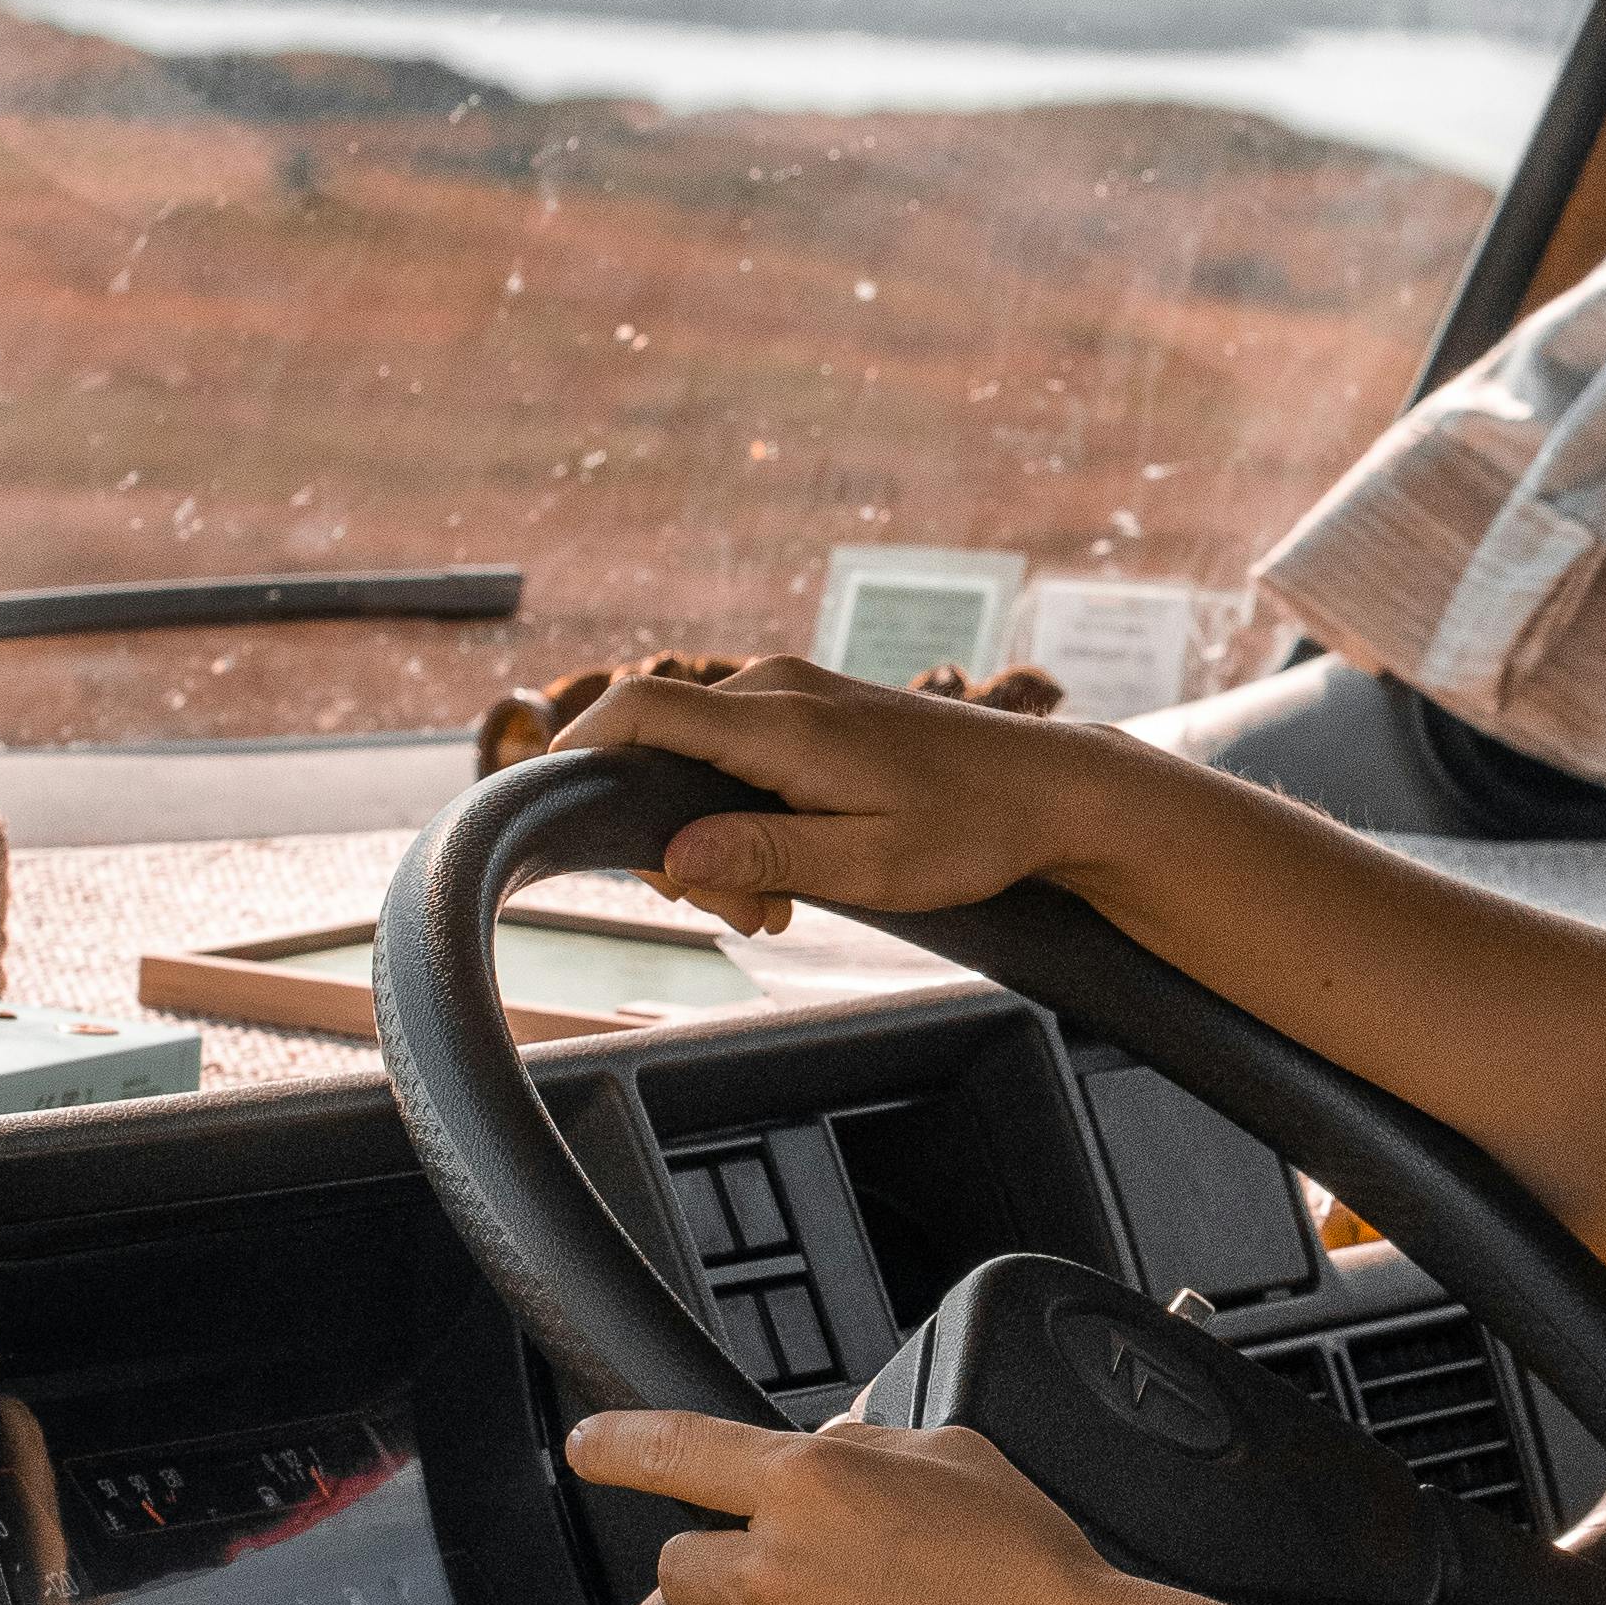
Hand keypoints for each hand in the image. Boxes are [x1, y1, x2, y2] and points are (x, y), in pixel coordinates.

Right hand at [556, 653, 1108, 939]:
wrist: (1049, 789)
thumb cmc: (971, 829)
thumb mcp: (867, 865)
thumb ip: (763, 856)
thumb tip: (674, 858)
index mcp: (781, 721)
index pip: (639, 708)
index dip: (578, 751)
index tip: (557, 808)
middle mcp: (777, 688)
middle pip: (658, 747)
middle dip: (673, 840)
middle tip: (745, 916)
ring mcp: (794, 692)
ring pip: (697, 759)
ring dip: (712, 837)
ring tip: (778, 903)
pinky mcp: (810, 710)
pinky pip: (736, 755)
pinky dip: (740, 816)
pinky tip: (790, 869)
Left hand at [561, 1400, 1133, 1604]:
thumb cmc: (1030, 1564)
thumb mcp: (954, 1454)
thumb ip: (866, 1445)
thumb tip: (825, 1449)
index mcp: (810, 1482)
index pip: (672, 1449)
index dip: (615, 1444)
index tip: (589, 1446)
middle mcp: (774, 1567)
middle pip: (679, 1565)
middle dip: (720, 1565)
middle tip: (795, 1577)